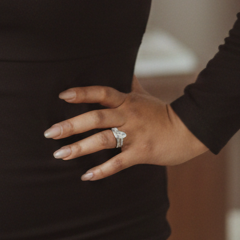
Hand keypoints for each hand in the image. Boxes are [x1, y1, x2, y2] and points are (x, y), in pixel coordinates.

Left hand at [44, 76, 207, 180]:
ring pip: (103, 139)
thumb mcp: (144, 94)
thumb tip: (121, 64)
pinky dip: (102, 170)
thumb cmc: (162, 113)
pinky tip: (86, 175)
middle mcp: (128, 116)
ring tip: (60, 154)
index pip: (101, 93)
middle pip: (96, 117)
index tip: (63, 96)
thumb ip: (129, 82)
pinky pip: (118, 162)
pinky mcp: (141, 153)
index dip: (82, 93)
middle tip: (50, 133)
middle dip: (71, 125)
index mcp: (127, 101)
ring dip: (80, 147)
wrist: (189, 130)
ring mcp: (134, 135)